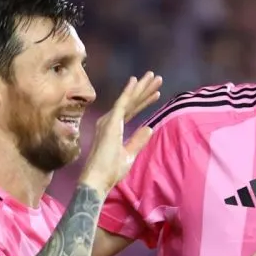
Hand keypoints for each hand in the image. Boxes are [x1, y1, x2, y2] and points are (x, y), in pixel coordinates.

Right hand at [80, 72, 163, 192]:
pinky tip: (135, 81)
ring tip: (154, 76)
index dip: (144, 102)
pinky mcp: (111, 122)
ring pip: (128, 100)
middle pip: (131, 102)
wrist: (98, 179)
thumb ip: (138, 140)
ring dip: (141, 87)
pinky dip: (129, 92)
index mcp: (114, 128)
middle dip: (144, 90)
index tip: (156, 93)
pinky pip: (121, 103)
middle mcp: (110, 121)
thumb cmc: (110, 170)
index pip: (131, 111)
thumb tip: (149, 128)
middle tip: (157, 78)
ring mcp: (109, 120)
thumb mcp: (129, 154)